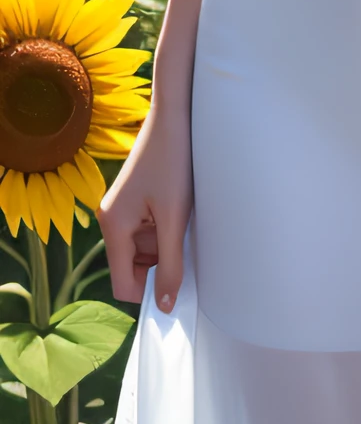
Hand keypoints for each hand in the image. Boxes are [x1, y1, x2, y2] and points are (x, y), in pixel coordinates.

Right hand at [97, 100, 192, 310]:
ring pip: (143, 251)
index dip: (148, 295)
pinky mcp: (133, 202)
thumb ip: (171, 264)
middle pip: (133, 269)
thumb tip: (166, 306)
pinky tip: (181, 214)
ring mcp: (121, 210)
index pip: (123, 285)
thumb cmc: (173, 162)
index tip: (177, 293)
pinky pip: (147, 233)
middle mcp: (110, 220)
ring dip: (165, 248)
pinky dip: (165, 233)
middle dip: (159, 268)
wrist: (175, 117)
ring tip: (185, 224)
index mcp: (113, 226)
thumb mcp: (175, 218)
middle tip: (187, 251)